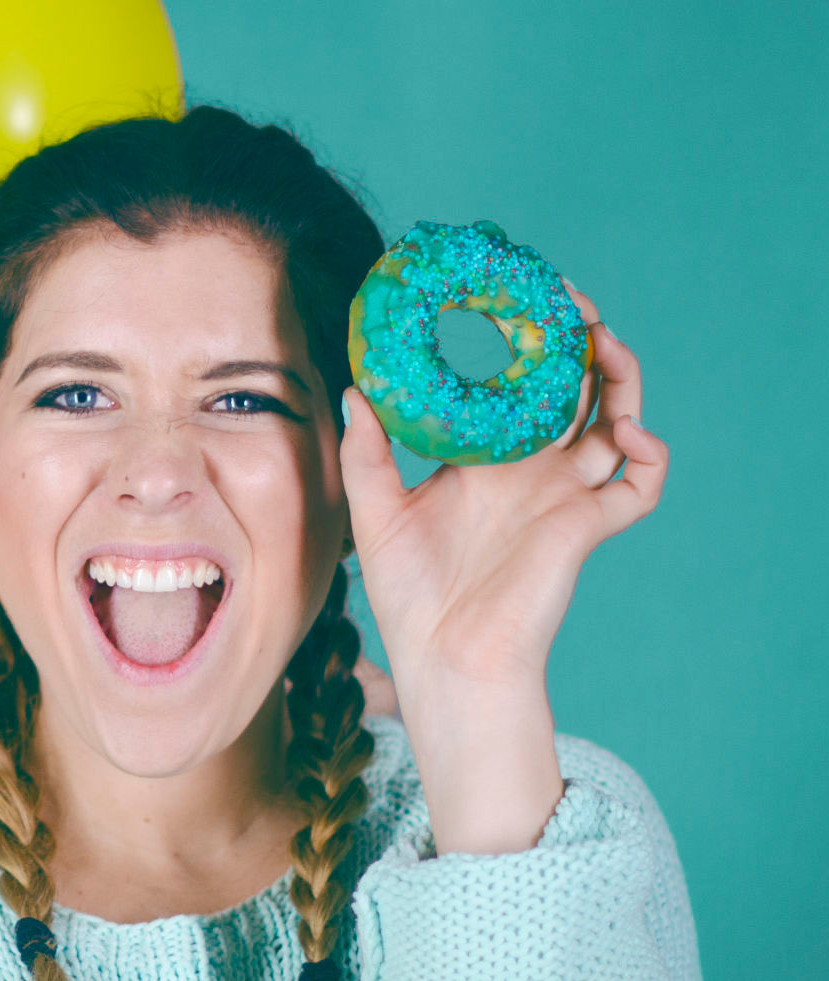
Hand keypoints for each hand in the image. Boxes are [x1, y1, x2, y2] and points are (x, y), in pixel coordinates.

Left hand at [337, 288, 668, 850]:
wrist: (444, 659)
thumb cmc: (408, 596)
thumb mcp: (375, 512)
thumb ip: (367, 453)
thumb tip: (353, 389)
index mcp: (485, 461)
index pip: (516, 388)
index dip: (524, 346)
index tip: (515, 299)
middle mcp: (532, 471)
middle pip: (574, 392)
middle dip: (580, 343)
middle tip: (572, 301)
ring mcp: (566, 496)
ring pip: (616, 423)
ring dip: (622, 379)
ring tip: (605, 343)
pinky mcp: (588, 527)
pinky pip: (641, 484)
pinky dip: (648, 452)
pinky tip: (623, 430)